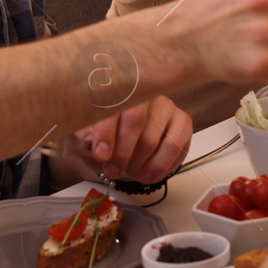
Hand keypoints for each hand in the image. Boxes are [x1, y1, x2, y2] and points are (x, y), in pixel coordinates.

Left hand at [74, 96, 192, 182]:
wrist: (124, 139)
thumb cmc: (104, 137)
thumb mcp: (86, 138)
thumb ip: (85, 139)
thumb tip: (90, 142)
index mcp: (116, 91)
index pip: (112, 106)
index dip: (106, 132)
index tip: (101, 156)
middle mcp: (144, 93)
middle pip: (135, 120)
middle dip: (122, 153)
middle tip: (114, 171)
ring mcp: (166, 105)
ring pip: (154, 138)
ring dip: (140, 164)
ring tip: (131, 174)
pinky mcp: (182, 121)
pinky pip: (176, 146)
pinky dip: (161, 166)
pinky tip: (149, 176)